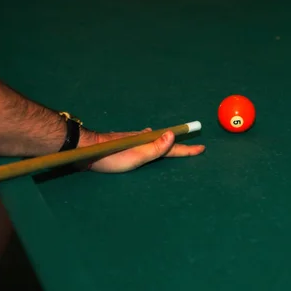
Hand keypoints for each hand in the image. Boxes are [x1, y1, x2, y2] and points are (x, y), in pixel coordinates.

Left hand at [82, 128, 204, 172]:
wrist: (88, 148)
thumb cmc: (112, 156)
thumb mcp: (136, 156)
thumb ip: (155, 148)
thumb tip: (173, 135)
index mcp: (149, 142)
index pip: (173, 146)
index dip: (187, 149)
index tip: (202, 147)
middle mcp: (144, 138)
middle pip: (167, 142)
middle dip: (181, 144)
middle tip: (193, 147)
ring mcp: (135, 139)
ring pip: (156, 140)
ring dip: (168, 142)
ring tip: (176, 143)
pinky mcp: (127, 142)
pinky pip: (146, 140)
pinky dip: (154, 141)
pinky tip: (149, 139)